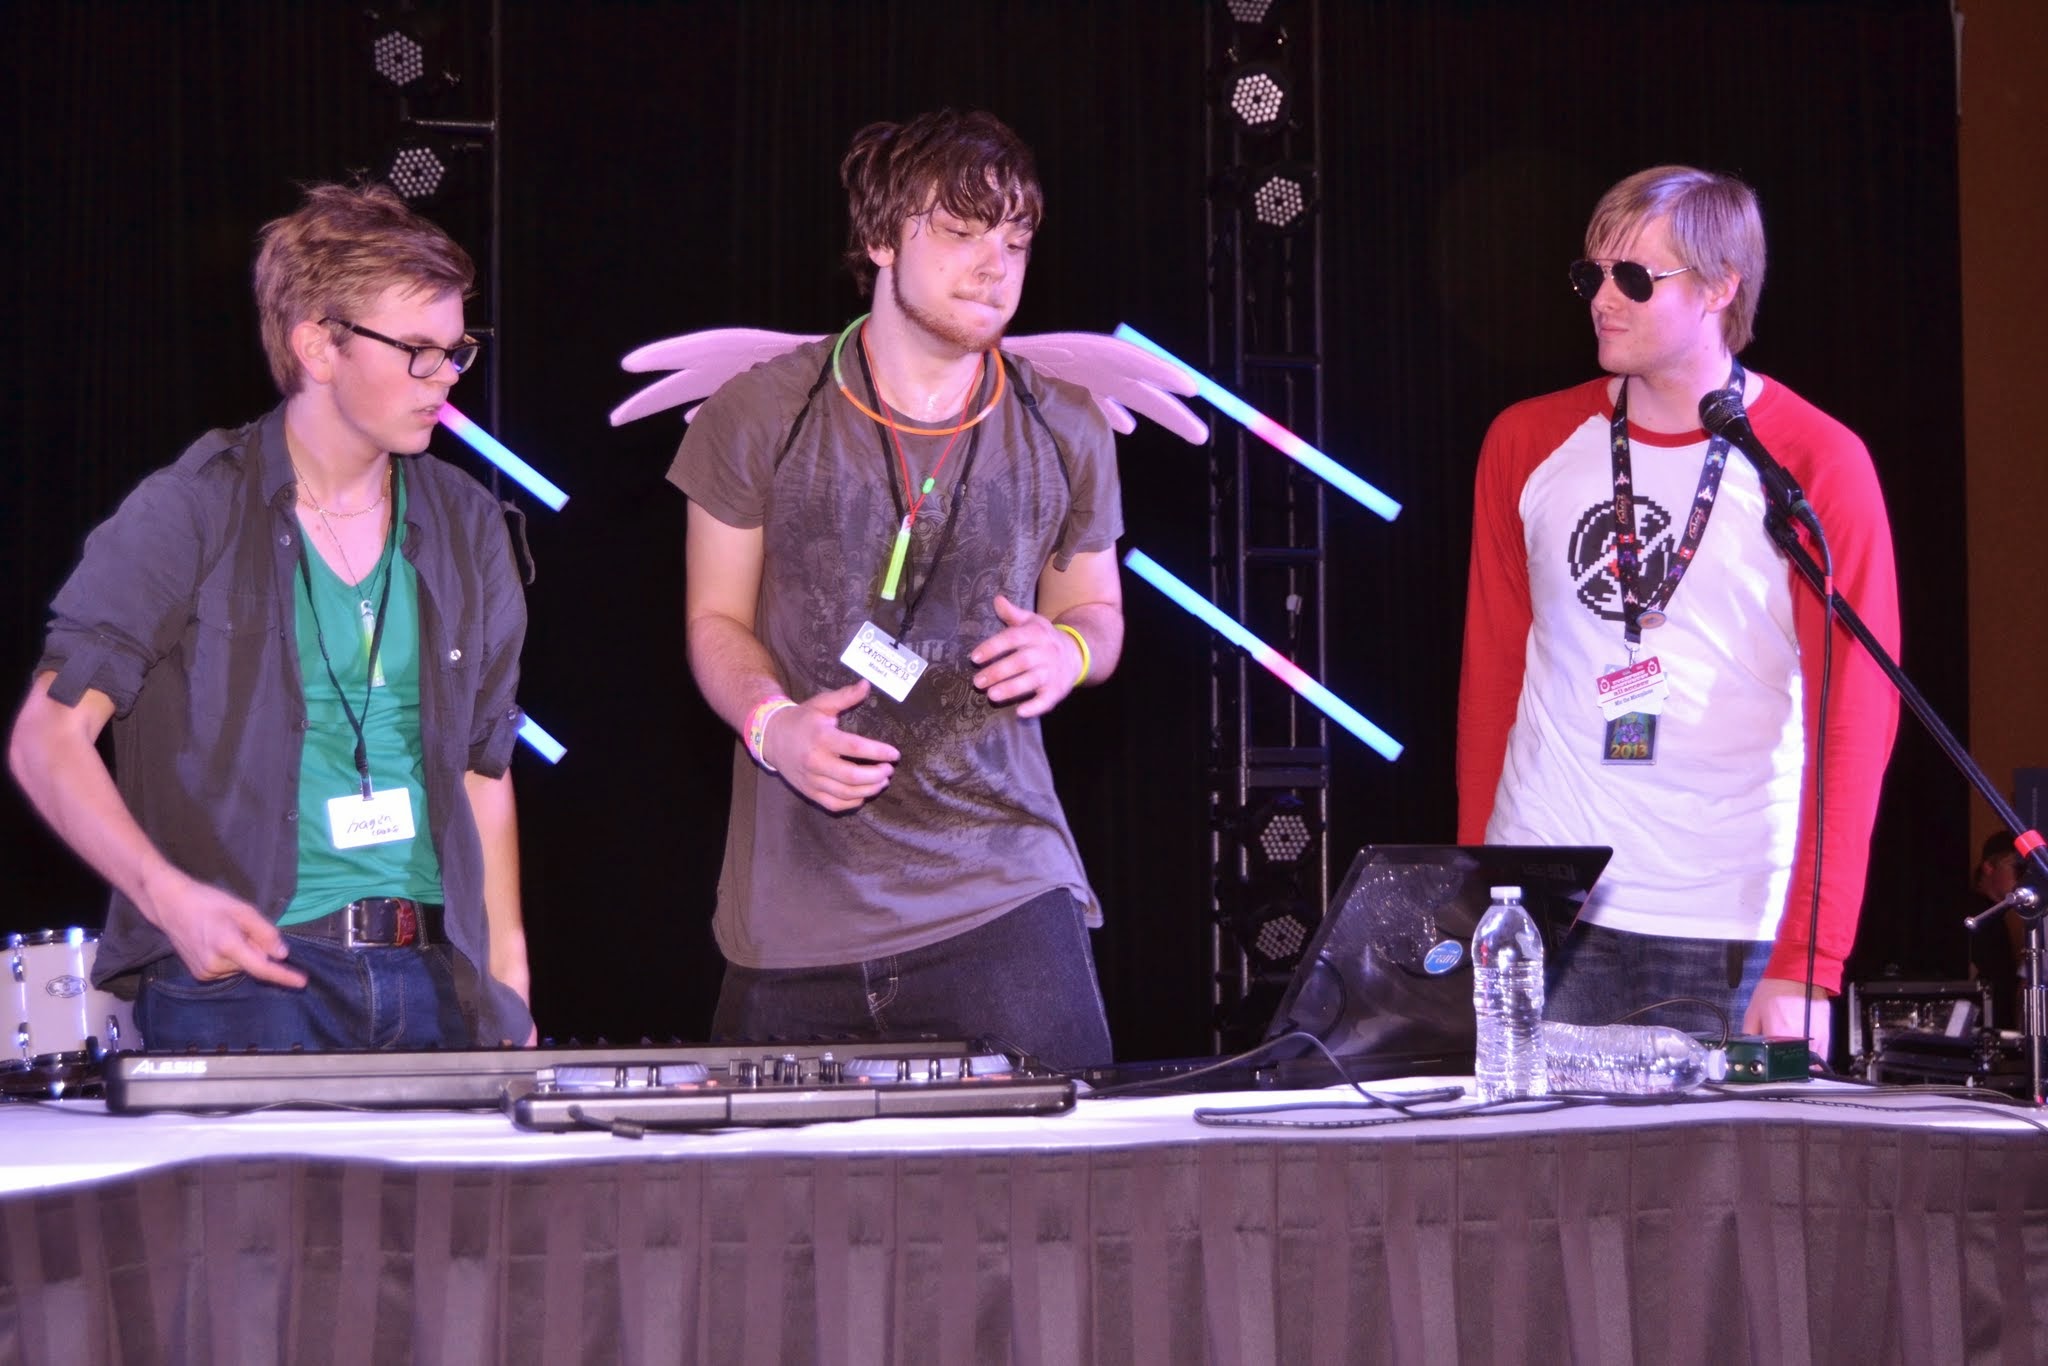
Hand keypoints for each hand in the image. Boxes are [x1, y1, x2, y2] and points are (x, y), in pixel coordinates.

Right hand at [140, 868, 306, 987]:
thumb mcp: (243, 910)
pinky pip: (227, 969)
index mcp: (227, 946)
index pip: (261, 968)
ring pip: (240, 967)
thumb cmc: (208, 902)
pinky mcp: (199, 975)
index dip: (283, 976)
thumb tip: (282, 954)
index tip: (302, 982)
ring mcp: (205, 972)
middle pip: (252, 964)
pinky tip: (216, 941)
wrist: (169, 905)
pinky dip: (230, 958)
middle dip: (256, 949)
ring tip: (223, 932)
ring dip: (242, 953)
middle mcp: (215, 965)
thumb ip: (265, 932)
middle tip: (240, 928)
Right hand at [761, 679, 900, 811]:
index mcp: (822, 738)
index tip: (895, 754)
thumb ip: (845, 696)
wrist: (772, 737)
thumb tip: (867, 684)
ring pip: (845, 793)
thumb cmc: (802, 719)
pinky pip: (833, 804)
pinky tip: (863, 794)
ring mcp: (812, 779)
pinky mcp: (809, 792)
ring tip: (882, 781)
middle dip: (876, 775)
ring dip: (869, 789)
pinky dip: (852, 803)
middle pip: (852, 776)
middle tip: (889, 770)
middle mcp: (816, 761)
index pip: (855, 748)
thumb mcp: (822, 704)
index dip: (878, 752)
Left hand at [969, 595, 1084, 719]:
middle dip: (998, 671)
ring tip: (991, 695)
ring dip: (1011, 688)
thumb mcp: (1032, 622)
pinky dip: (1035, 707)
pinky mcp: (1057, 690)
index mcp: (1035, 634)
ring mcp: (1052, 672)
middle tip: (977, 682)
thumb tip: (997, 599)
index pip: (1012, 638)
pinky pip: (1047, 700)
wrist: (1076, 654)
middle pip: (1020, 661)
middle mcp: (1045, 652)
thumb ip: (1013, 614)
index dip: (993, 647)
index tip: (974, 658)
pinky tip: (1020, 712)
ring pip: (1032, 680)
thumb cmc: (1044, 639)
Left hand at [1742, 976, 1831, 1061]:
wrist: (1798, 973)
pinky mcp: (1826, 1035)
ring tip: (1790, 1057)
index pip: (1774, 1065)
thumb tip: (1747, 1048)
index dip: (1769, 1070)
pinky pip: (1821, 1055)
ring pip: (1810, 1065)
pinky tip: (1803, 1052)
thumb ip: (1750, 1033)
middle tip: (1778, 1066)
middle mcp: (1800, 1040)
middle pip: (1794, 1068)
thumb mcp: (1753, 1011)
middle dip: (1784, 1069)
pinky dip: (1812, 1058)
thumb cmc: (1775, 989)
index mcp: (1779, 1035)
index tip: (1766, 1072)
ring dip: (1799, 1065)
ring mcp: (1816, 1039)